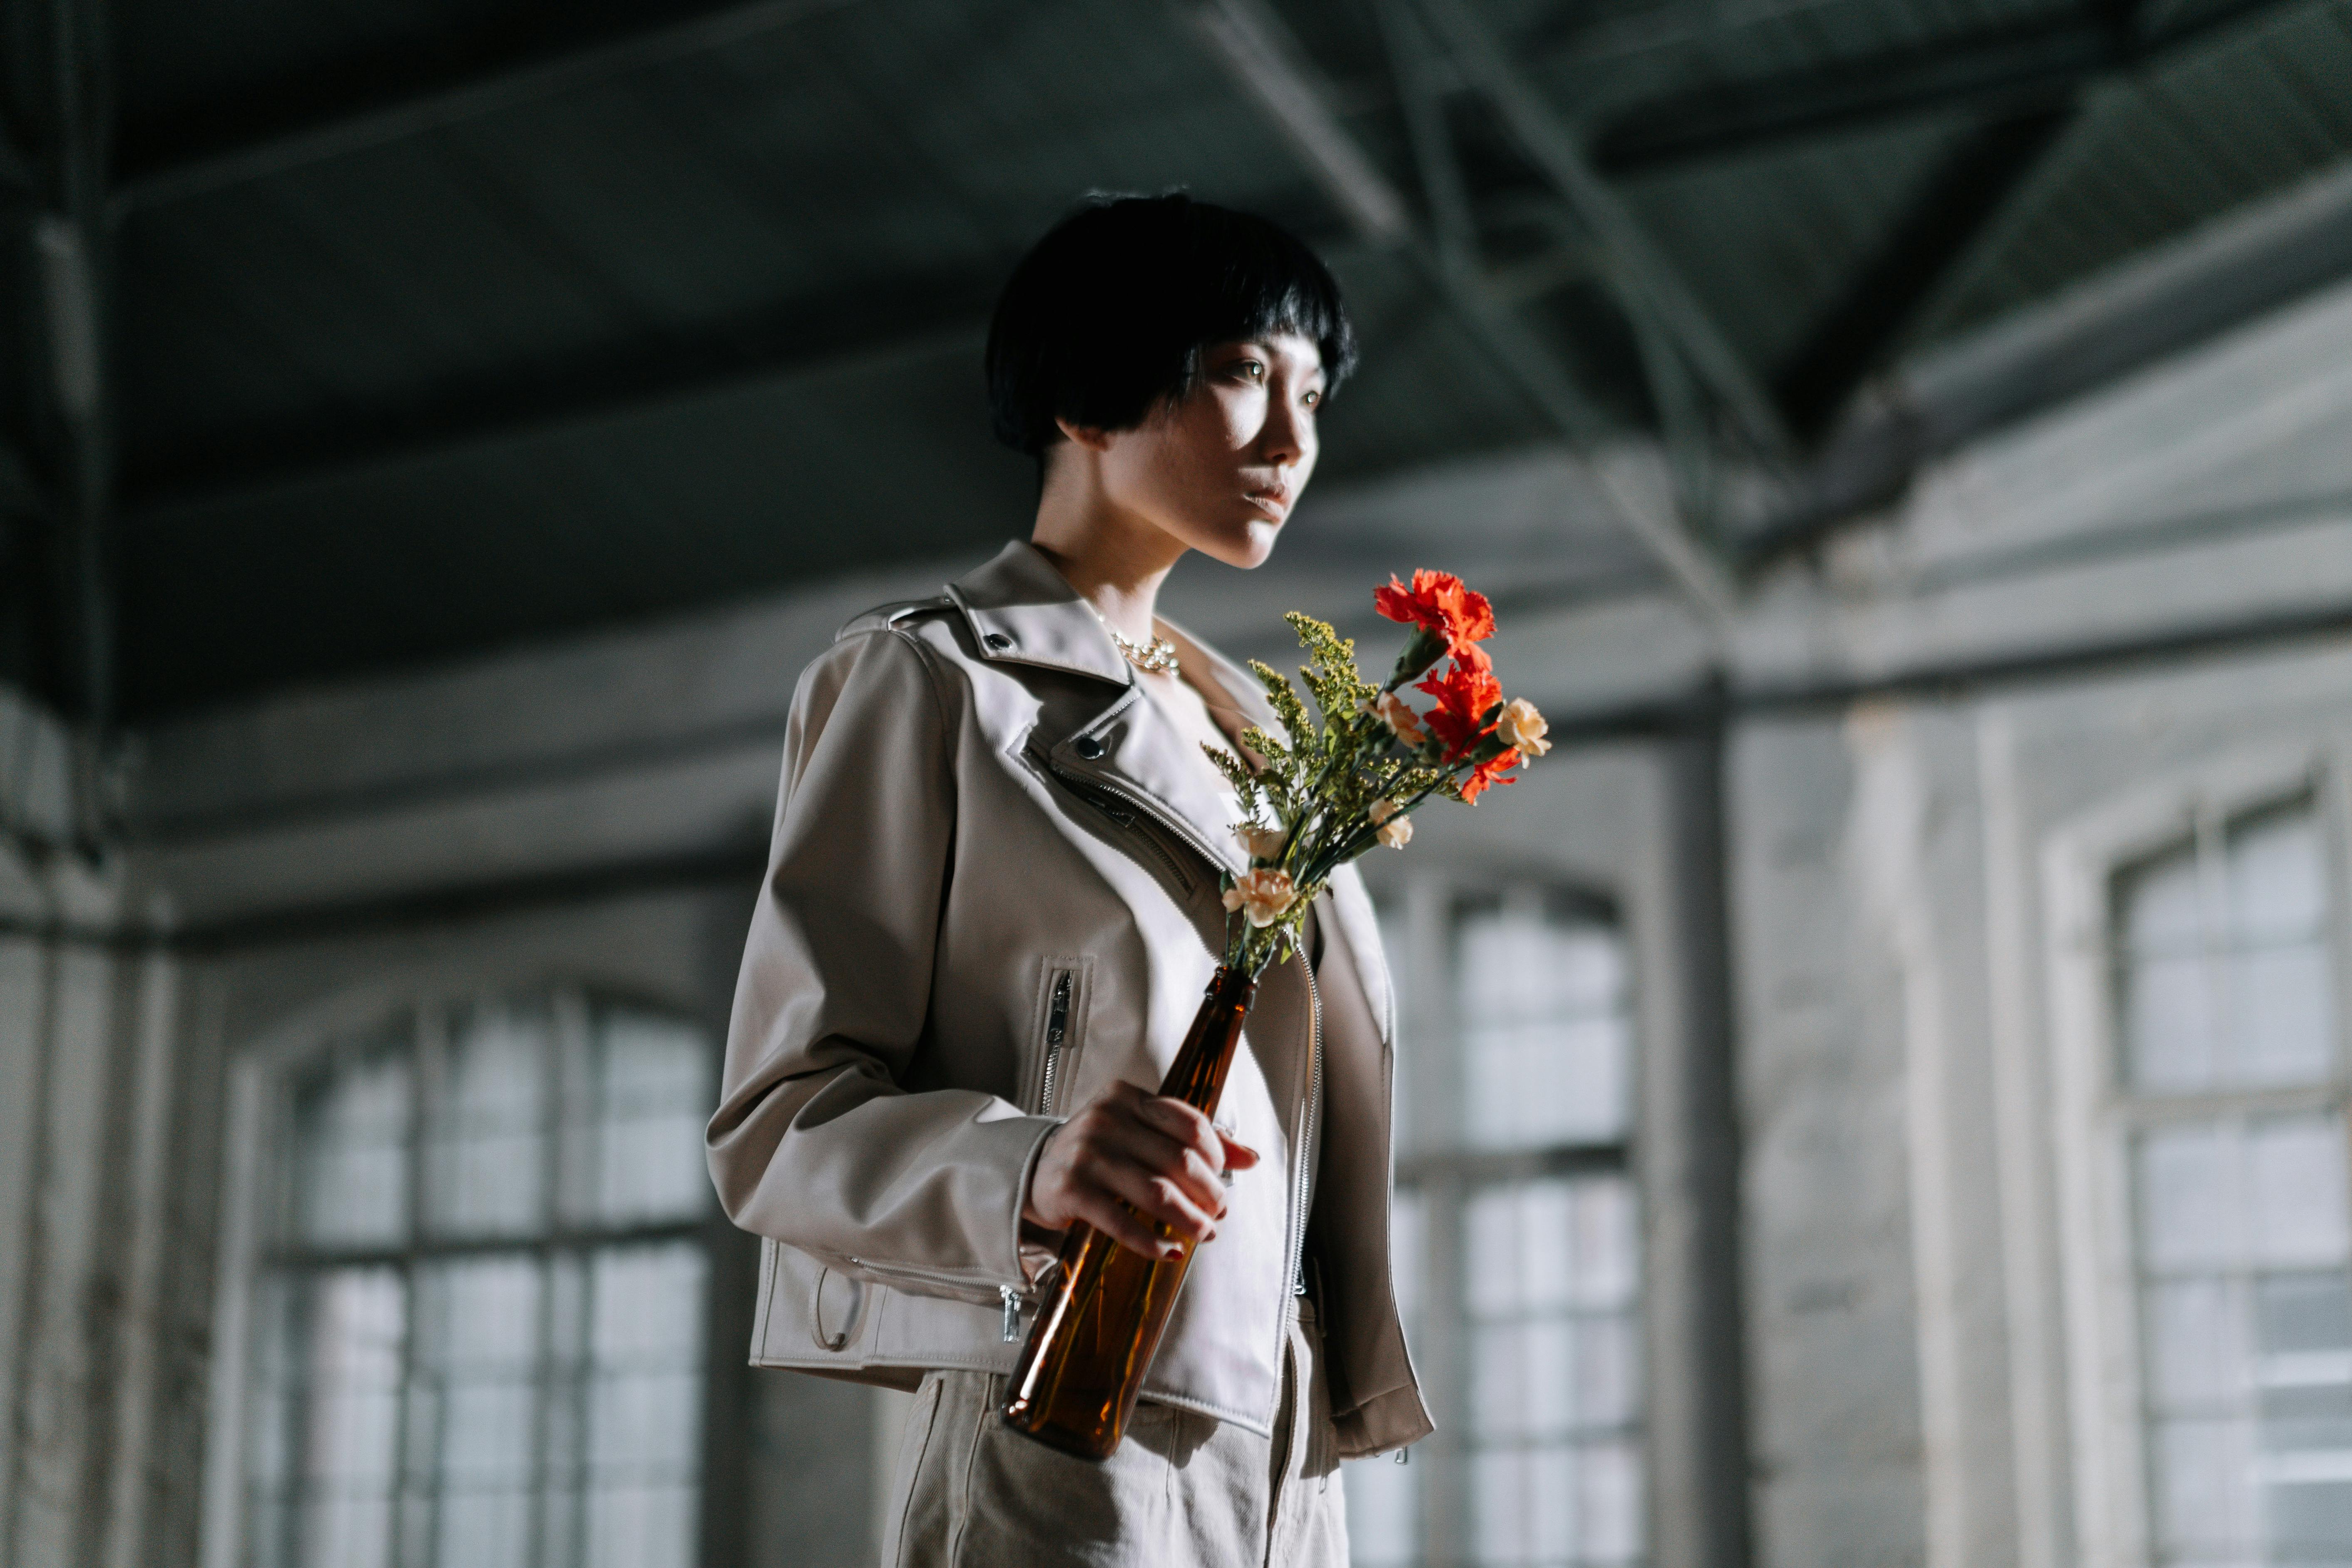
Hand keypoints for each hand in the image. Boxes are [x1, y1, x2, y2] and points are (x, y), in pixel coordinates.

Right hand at [1024, 1080, 1261, 1259]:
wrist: (1037, 1169)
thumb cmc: (1100, 1149)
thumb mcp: (1141, 1131)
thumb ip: (1191, 1140)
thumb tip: (1251, 1158)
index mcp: (1127, 1097)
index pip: (1189, 1123)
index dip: (1217, 1155)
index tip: (1222, 1178)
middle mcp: (1106, 1120)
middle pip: (1179, 1161)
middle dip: (1209, 1193)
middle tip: (1219, 1213)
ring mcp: (1087, 1155)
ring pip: (1157, 1193)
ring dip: (1190, 1219)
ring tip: (1205, 1233)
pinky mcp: (1071, 1191)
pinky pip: (1123, 1223)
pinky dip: (1153, 1243)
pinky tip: (1170, 1251)